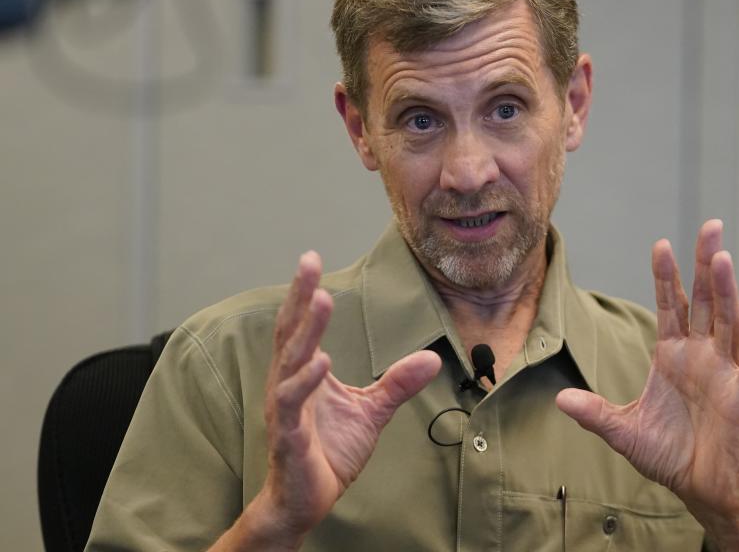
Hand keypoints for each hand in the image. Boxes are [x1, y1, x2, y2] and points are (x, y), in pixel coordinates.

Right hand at [253, 252, 440, 544]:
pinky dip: (304, 383)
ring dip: (306, 332)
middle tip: (309, 264)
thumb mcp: (371, 412)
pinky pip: (291, 406)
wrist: (306, 500)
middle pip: (291, 334)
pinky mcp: (289, 438)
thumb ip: (397, 383)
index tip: (310, 258)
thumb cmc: (329, 452)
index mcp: (302, 374)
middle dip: (300, 298)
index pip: (301, 327)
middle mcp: (287, 385)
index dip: (304, 294)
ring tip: (321, 301)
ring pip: (290, 364)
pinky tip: (320, 362)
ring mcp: (285, 411)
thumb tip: (433, 357)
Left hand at [556, 220, 738, 521]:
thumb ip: (594, 413)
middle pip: (705, 300)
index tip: (661, 245)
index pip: (671, 305)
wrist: (699, 488)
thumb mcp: (622, 430)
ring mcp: (724, 371)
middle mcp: (700, 355)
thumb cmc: (667, 454)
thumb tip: (559, 400)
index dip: (667, 276)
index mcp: (672, 355)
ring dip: (727, 291)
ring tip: (722, 258)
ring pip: (728, 321)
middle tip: (710, 227)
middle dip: (706, 263)